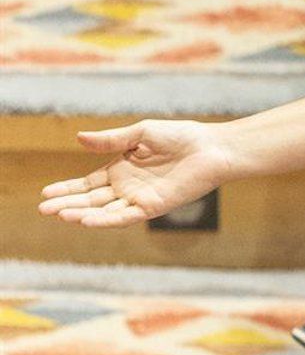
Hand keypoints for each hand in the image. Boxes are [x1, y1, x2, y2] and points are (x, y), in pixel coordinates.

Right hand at [38, 120, 238, 228]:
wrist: (212, 147)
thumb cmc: (182, 137)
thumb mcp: (141, 134)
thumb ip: (112, 139)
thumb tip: (79, 138)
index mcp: (122, 169)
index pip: (88, 184)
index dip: (67, 189)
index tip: (44, 194)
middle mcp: (128, 187)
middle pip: (92, 200)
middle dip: (67, 204)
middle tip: (43, 209)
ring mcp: (140, 198)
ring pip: (105, 210)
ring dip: (83, 214)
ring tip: (60, 215)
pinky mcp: (154, 206)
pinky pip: (126, 216)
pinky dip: (107, 220)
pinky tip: (88, 221)